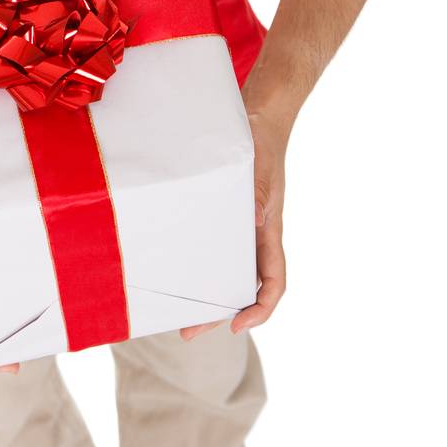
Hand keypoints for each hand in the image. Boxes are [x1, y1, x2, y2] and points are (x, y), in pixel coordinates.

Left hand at [178, 103, 288, 340]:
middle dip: (218, 312)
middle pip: (243, 286)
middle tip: (187, 331)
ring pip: (225, 269)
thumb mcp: (260, 164)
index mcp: (269, 229)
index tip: (236, 323)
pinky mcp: (221, 211)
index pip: (274, 282)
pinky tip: (173, 265)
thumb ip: (257, 191)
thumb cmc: (261, 140)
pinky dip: (196, 261)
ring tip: (172, 308)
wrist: (257, 114)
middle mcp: (254, 234)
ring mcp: (238, 225)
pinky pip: (210, 245)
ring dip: (204, 291)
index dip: (260, 309)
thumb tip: (254, 219)